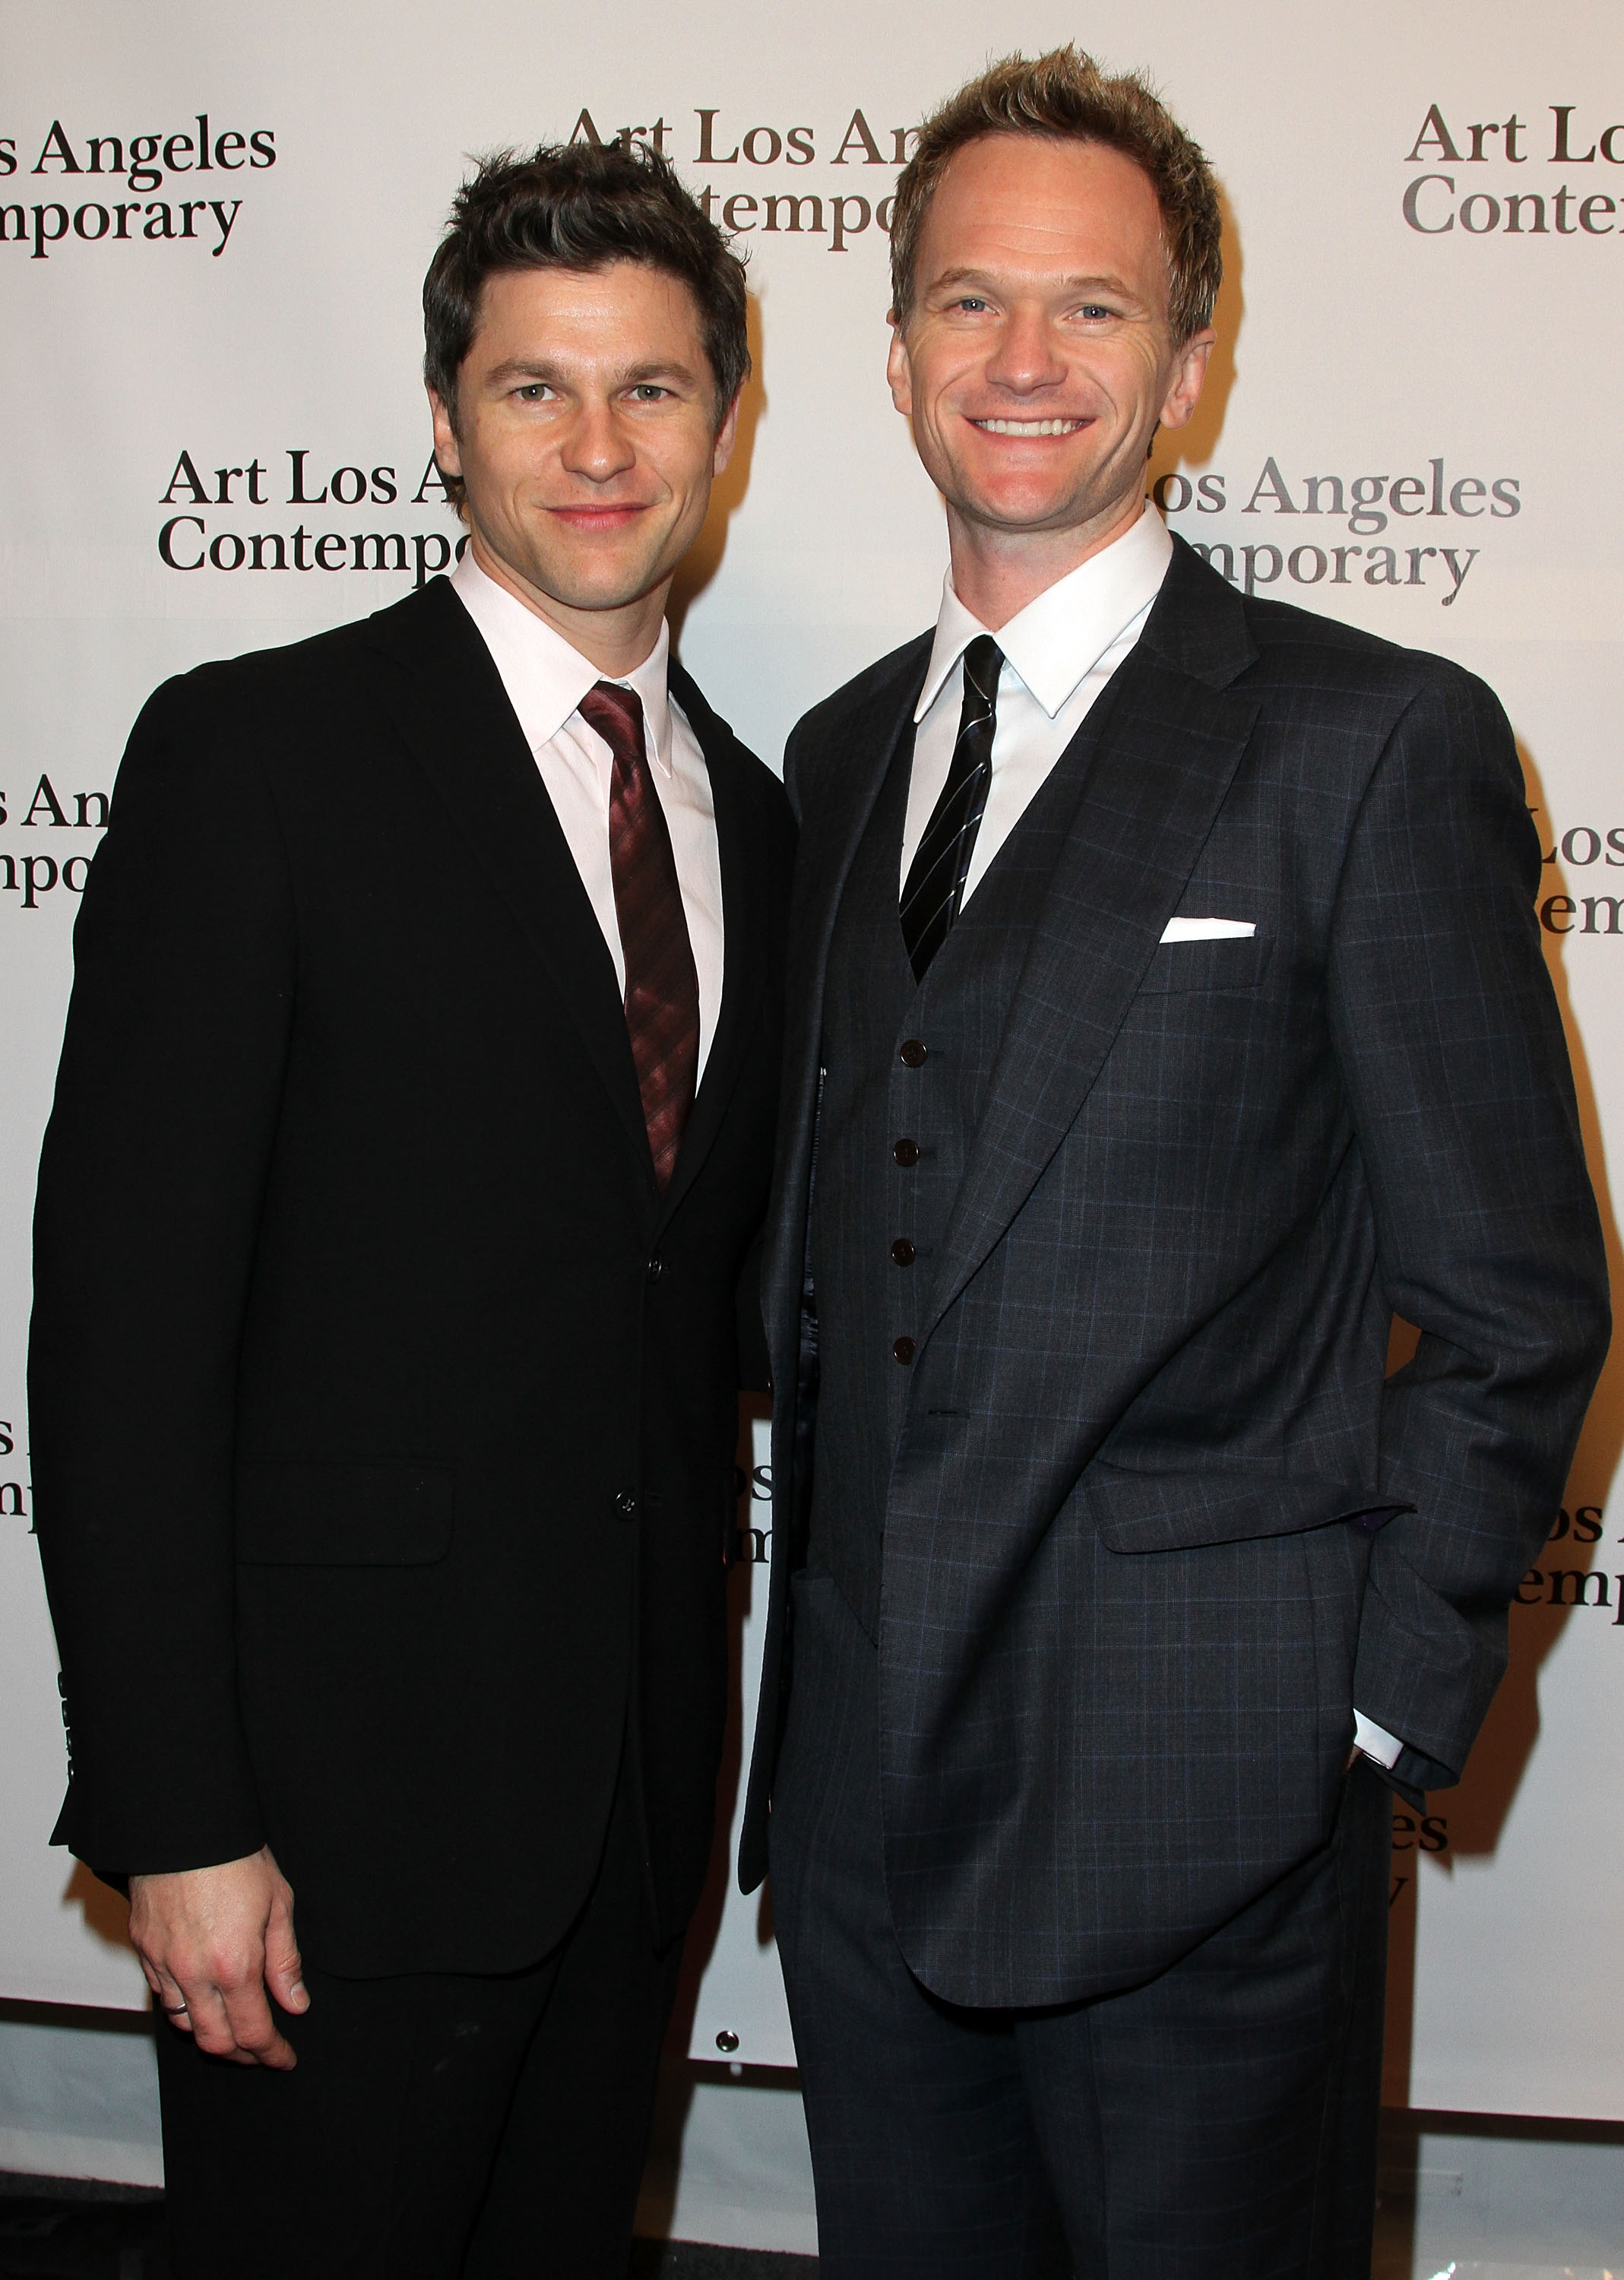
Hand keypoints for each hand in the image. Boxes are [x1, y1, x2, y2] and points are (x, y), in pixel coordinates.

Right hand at [128, 1845, 306, 2068]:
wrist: (185, 1824)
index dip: (271, 2053)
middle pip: (214, 2041)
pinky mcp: (143, 1948)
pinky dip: (183, 2006)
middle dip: (242, 2056)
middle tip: (261, 2052)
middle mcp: (194, 1974)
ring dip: (210, 2034)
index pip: (253, 2032)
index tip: (284, 2058)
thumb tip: (295, 2004)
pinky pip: (161, 1993)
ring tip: (233, 2028)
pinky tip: (201, 1997)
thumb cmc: (237, 1857)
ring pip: (183, 2023)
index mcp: (234, 1965)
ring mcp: (163, 1963)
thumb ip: (285, 1961)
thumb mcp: (278, 1904)